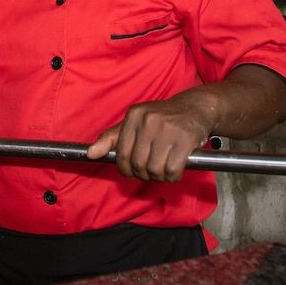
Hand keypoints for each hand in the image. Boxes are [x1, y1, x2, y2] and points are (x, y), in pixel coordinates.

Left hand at [86, 98, 213, 182]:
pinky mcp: (186, 138)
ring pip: (155, 169)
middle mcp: (149, 120)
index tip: (132, 172)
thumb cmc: (162, 118)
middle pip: (138, 164)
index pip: (122, 153)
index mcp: (133, 115)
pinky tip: (175, 169)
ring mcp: (168, 129)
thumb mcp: (135, 122)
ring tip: (164, 169)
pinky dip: (173, 176)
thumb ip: (111, 138)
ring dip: (159, 176)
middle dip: (144, 174)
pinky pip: (172, 170)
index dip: (126, 169)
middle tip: (151, 171)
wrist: (195, 108)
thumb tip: (90, 154)